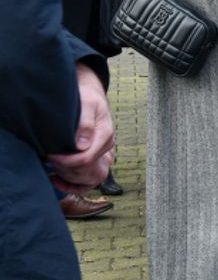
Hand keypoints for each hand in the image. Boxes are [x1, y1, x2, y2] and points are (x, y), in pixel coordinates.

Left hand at [46, 64, 113, 193]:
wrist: (90, 94)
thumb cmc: (86, 96)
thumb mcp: (86, 102)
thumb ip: (85, 122)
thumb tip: (82, 145)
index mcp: (105, 135)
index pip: (85, 159)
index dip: (64, 161)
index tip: (48, 154)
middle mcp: (107, 147)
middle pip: (87, 172)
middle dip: (65, 169)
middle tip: (50, 157)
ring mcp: (103, 154)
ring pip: (89, 178)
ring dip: (69, 177)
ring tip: (53, 166)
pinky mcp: (97, 158)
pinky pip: (91, 181)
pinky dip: (75, 185)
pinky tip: (58, 179)